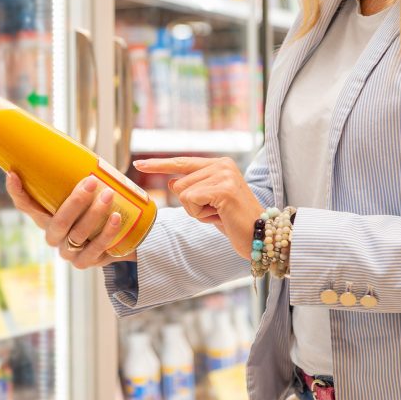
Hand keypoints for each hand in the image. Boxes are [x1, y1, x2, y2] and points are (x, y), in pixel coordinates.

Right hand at [5, 172, 135, 268]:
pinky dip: (107, 232)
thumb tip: (84, 150)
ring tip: (109, 195)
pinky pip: (95, 249)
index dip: (17, 192)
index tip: (13, 173)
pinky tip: (116, 218)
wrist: (117, 239)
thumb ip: (80, 178)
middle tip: (91, 182)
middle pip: (58, 222)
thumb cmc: (96, 209)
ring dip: (95, 214)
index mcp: (45, 217)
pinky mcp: (86, 262)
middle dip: (76, 202)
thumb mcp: (86, 194)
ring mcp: (68, 252)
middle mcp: (53, 236)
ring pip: (78, 234)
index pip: (25, 206)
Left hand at [134, 157, 262, 259]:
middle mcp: (222, 164)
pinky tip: (219, 216)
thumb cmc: (235, 222)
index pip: (182, 162)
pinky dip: (199, 214)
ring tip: (220, 214)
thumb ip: (193, 190)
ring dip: (196, 211)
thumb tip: (172, 181)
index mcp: (219, 164)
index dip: (159, 165)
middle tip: (216, 212)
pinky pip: (190, 201)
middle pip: (179, 184)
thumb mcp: (209, 204)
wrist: (261, 237)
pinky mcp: (223, 189)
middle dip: (191, 205)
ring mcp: (223, 175)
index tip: (139, 164)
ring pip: (183, 193)